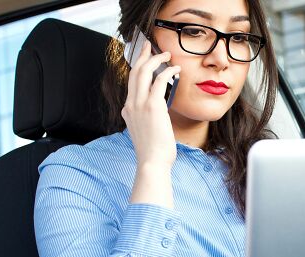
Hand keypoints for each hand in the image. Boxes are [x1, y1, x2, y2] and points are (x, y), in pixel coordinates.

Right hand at [121, 40, 180, 169]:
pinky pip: (159, 81)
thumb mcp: (146, 133)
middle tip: (149, 45)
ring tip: (167, 55)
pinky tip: (176, 70)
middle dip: (142, 55)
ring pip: (144, 72)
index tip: (145, 60)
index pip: (131, 83)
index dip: (138, 68)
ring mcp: (140, 104)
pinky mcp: (153, 106)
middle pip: (133, 72)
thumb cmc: (154, 152)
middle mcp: (131, 104)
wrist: (152, 162)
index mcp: (128, 110)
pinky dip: (168, 72)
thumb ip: (148, 121)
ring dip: (156, 59)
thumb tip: (159, 117)